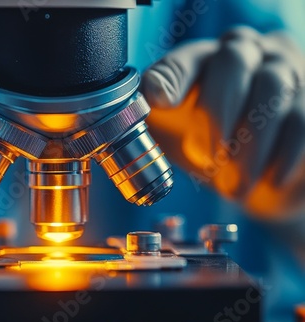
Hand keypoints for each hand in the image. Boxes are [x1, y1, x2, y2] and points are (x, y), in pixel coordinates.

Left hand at [141, 26, 304, 222]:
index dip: (171, 77)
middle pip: (233, 61)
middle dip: (216, 114)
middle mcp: (245, 55)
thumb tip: (116, 130)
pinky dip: (282, 157)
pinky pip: (303, 122)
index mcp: (203, 62)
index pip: (184, 60)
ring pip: (273, 91)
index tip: (157, 102)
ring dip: (249, 146)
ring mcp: (286, 72)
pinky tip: (267, 181)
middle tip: (206, 158)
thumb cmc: (211, 150)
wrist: (260, 179)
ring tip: (233, 186)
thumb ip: (149, 127)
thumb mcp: (174, 138)